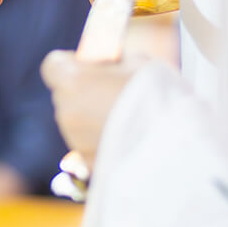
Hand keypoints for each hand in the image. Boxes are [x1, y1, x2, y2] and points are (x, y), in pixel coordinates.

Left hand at [40, 50, 148, 168]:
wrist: (174, 142)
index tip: (92, 65)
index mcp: (72, 80)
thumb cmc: (157, 94)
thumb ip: (114, 63)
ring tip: (128, 118)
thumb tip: (110, 65)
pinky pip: (90, 145)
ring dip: (93, 117)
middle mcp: (66, 110)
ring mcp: (75, 139)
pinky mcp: (88, 163)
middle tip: (115, 91)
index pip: (52, 66)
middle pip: (66, 94)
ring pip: (77, 121)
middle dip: (84, 91)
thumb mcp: (137, 63)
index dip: (71, 63)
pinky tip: (129, 138)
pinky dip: (103, 141)